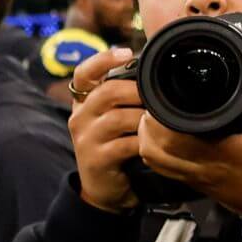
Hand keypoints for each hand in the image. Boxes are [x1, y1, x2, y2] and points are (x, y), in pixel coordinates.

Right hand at [69, 47, 144, 213]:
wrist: (105, 189)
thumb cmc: (117, 147)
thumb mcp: (115, 119)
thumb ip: (124, 98)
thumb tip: (155, 73)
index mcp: (83, 102)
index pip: (84, 72)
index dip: (103, 59)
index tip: (126, 52)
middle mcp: (79, 116)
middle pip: (107, 92)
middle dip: (137, 92)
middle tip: (159, 97)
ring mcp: (85, 138)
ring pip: (118, 118)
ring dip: (144, 119)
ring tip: (162, 121)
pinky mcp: (95, 159)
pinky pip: (125, 145)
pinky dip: (144, 142)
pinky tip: (155, 143)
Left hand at [137, 63, 241, 220]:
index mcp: (224, 151)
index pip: (173, 136)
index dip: (159, 115)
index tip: (165, 94)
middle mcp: (206, 168)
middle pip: (155, 149)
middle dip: (148, 123)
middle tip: (157, 103)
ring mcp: (201, 180)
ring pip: (156, 163)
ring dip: (150, 140)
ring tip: (158, 120)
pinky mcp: (203, 188)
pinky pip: (167, 171)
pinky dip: (160, 154)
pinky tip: (171, 140)